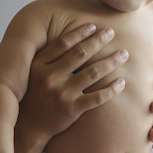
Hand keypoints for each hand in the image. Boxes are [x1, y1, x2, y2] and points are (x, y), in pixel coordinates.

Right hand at [18, 24, 127, 144]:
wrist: (29, 126)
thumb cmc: (35, 95)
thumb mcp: (33, 74)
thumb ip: (47, 57)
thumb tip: (69, 37)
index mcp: (39, 66)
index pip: (63, 44)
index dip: (79, 33)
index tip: (93, 26)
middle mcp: (50, 78)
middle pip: (80, 54)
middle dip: (98, 41)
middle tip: (111, 32)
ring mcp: (61, 94)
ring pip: (93, 73)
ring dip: (111, 61)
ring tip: (123, 54)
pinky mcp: (72, 109)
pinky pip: (97, 97)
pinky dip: (111, 89)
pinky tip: (121, 82)